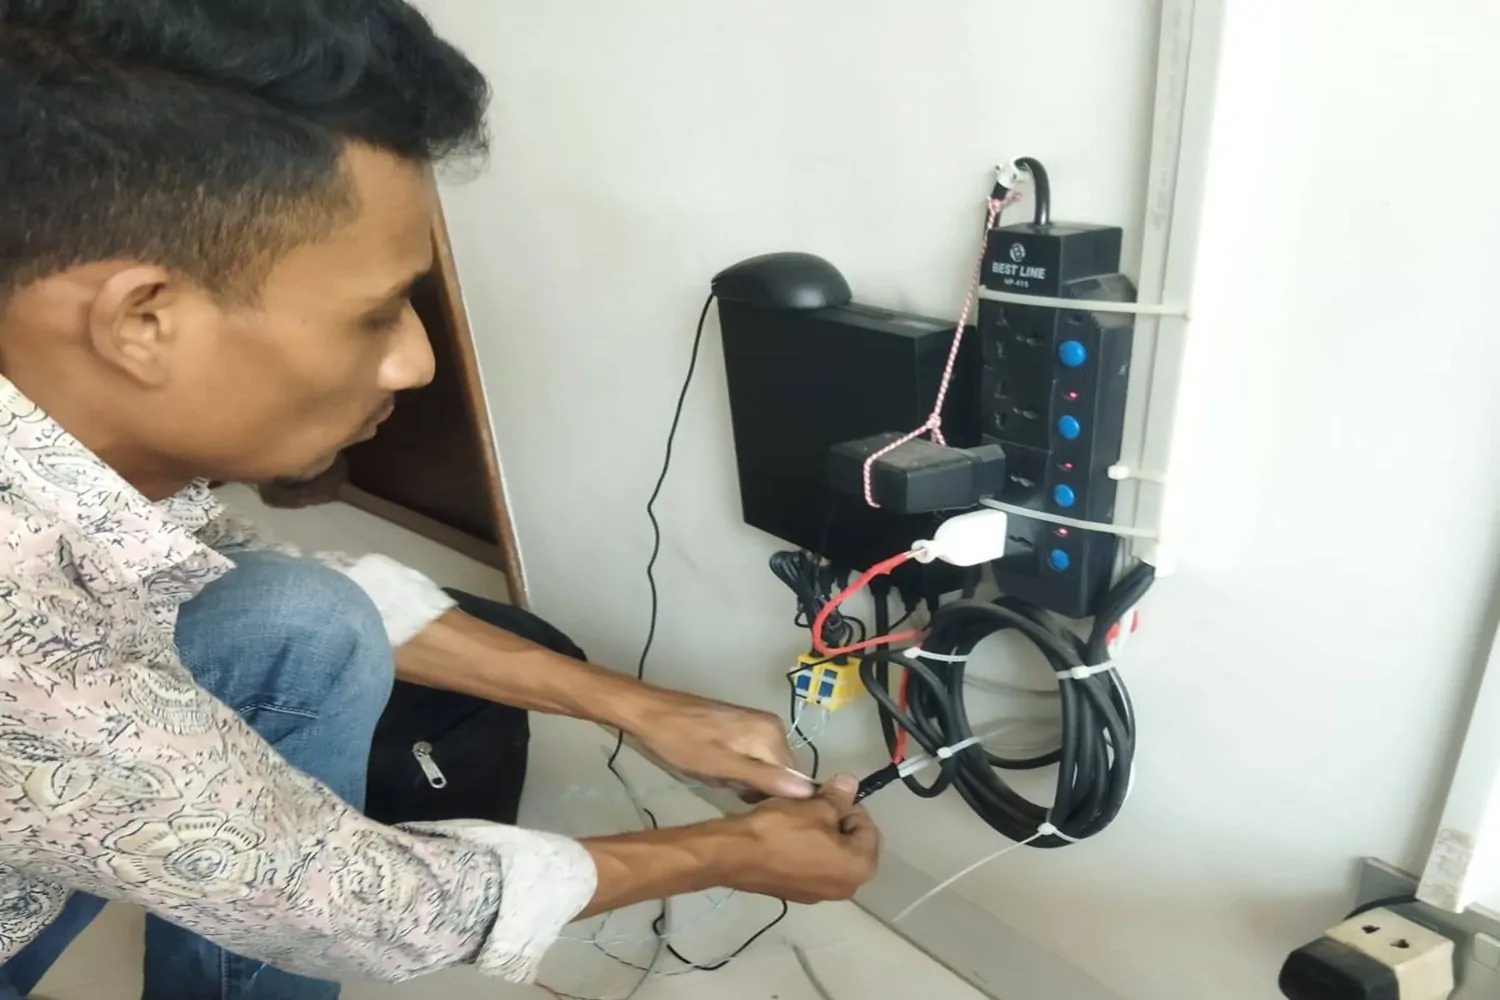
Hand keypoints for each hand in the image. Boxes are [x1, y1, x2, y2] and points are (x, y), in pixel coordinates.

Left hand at [628, 689, 813, 800]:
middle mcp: (774, 726)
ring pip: (762, 768)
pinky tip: (714, 767)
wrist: (650, 714)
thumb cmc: (683, 743)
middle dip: (753, 786)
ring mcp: (758, 724)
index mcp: (773, 734)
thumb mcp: (722, 768)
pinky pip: (751, 758)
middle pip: (778, 774)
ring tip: (716, 775)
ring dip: (741, 779)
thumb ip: (765, 779)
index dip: (769, 797)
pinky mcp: (743, 727)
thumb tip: (809, 792)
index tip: (742, 800)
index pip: (791, 781)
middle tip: (723, 784)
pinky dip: (734, 768)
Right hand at [722, 775, 881, 902]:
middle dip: (838, 823)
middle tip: (815, 805)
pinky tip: (787, 837)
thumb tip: (851, 783)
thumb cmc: (782, 830)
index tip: (828, 796)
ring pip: (833, 857)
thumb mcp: (815, 806)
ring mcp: (821, 895)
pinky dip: (808, 852)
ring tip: (800, 819)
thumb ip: (840, 796)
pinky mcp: (798, 895)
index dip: (850, 806)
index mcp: (859, 867)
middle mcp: (847, 888)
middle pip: (853, 846)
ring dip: (823, 836)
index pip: (868, 828)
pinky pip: (814, 868)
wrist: (735, 856)